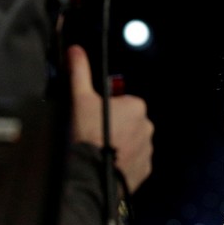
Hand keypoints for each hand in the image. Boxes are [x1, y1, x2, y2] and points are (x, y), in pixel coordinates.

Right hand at [66, 44, 153, 192]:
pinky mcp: (145, 169)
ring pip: (132, 142)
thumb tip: (75, 51)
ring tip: (100, 150)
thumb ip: (80, 72)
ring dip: (120, 144)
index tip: (94, 118)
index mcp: (137, 106)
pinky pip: (135, 161)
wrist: (90, 173)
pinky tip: (108, 163)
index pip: (122, 102)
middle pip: (128, 122)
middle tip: (95, 134)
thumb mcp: (80, 98)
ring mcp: (148, 149)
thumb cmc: (87, 133)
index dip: (106, 109)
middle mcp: (148, 126)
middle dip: (115, 126)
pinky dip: (124, 162)